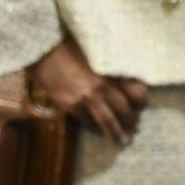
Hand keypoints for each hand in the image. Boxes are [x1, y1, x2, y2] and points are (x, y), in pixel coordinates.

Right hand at [29, 36, 148, 144]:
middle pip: (122, 110)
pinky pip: (86, 122)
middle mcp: (99, 87)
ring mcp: (83, 98)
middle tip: (134, 129)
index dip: (141, 98)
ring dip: (114, 133)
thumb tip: (121, 76)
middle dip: (130, 122)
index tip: (143, 104)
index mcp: (108, 71)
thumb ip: (108, 64)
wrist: (41, 49)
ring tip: (120, 140)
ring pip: (105, 121)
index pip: (134, 89)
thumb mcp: (94, 50)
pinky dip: (94, 128)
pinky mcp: (68, 105)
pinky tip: (98, 132)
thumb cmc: (68, 44)